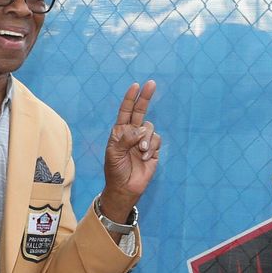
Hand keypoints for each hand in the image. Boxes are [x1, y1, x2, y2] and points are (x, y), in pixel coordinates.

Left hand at [100, 80, 160, 220]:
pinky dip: (151, 148)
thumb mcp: (114, 153)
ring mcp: (144, 141)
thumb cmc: (115, 170)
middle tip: (151, 84)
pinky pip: (157, 140)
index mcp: (120, 131)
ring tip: (140, 152)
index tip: (135, 86)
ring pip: (150, 128)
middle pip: (141, 111)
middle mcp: (132, 133)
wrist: (125, 188)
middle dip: (146, 98)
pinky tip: (145, 157)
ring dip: (146, 139)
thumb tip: (141, 129)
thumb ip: (126, 138)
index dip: (130, 98)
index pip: (126, 111)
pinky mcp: (154, 150)